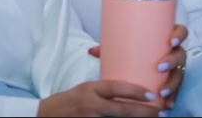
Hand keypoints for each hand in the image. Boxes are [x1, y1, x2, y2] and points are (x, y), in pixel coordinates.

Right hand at [37, 80, 160, 116]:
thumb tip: (125, 90)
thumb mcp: (83, 90)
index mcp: (90, 89)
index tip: (151, 95)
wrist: (42, 116)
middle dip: (143, 111)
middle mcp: (91, 104)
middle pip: (122, 108)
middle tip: (159, 112)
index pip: (117, 87)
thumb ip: (101, 91)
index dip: (136, 91)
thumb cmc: (65, 103)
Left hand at [87, 25, 187, 108]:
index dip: (178, 34)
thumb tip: (91, 51)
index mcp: (166, 39)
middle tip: (160, 67)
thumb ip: (111, 48)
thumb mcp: (125, 48)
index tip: (170, 40)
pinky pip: (177, 90)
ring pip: (180, 74)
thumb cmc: (136, 52)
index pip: (180, 31)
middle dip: (172, 61)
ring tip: (162, 92)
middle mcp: (174, 53)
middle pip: (180, 54)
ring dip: (173, 84)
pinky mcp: (173, 83)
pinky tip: (167, 104)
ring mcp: (175, 69)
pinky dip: (173, 98)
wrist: (141, 65)